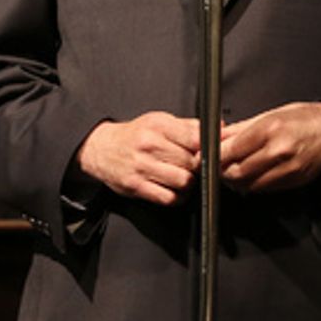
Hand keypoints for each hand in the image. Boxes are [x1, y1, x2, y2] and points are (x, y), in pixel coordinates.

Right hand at [76, 111, 200, 205]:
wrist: (101, 149)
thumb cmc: (134, 136)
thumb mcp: (159, 122)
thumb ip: (189, 126)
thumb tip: (219, 128)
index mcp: (158, 125)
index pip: (195, 138)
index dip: (208, 148)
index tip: (209, 152)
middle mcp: (149, 145)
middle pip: (192, 162)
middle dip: (198, 167)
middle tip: (195, 167)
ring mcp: (142, 167)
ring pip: (183, 181)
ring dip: (189, 183)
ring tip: (185, 178)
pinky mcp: (137, 186)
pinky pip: (169, 198)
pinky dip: (177, 197)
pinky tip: (175, 190)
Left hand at [220, 102, 320, 192]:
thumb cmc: (303, 119)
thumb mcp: (268, 115)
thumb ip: (239, 129)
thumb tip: (217, 137)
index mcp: (270, 130)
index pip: (232, 151)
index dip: (215, 156)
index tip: (207, 156)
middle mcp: (279, 152)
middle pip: (237, 172)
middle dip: (222, 171)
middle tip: (218, 165)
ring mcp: (287, 170)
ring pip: (249, 185)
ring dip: (236, 181)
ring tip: (234, 169)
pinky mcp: (293, 182)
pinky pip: (264, 189)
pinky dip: (253, 184)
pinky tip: (252, 173)